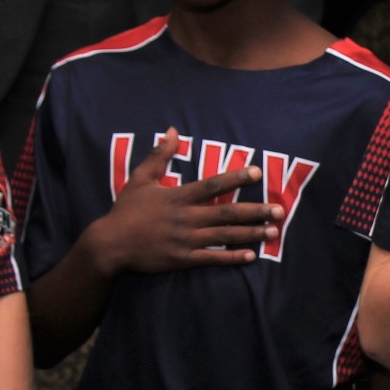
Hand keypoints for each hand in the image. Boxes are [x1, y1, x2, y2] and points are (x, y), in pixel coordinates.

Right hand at [85, 128, 281, 274]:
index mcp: (178, 197)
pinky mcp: (182, 259)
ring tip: (273, 232)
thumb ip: (159, 155)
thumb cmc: (126, 210)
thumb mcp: (140, 179)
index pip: (212, 185)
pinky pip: (212, 259)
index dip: (236, 178)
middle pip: (226, 213)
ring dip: (250, 234)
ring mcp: (185, 240)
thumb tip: (172, 130)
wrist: (110, 244)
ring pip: (224, 236)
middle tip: (279, 210)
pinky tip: (251, 256)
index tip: (257, 173)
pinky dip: (232, 258)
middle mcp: (185, 218)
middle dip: (255, 211)